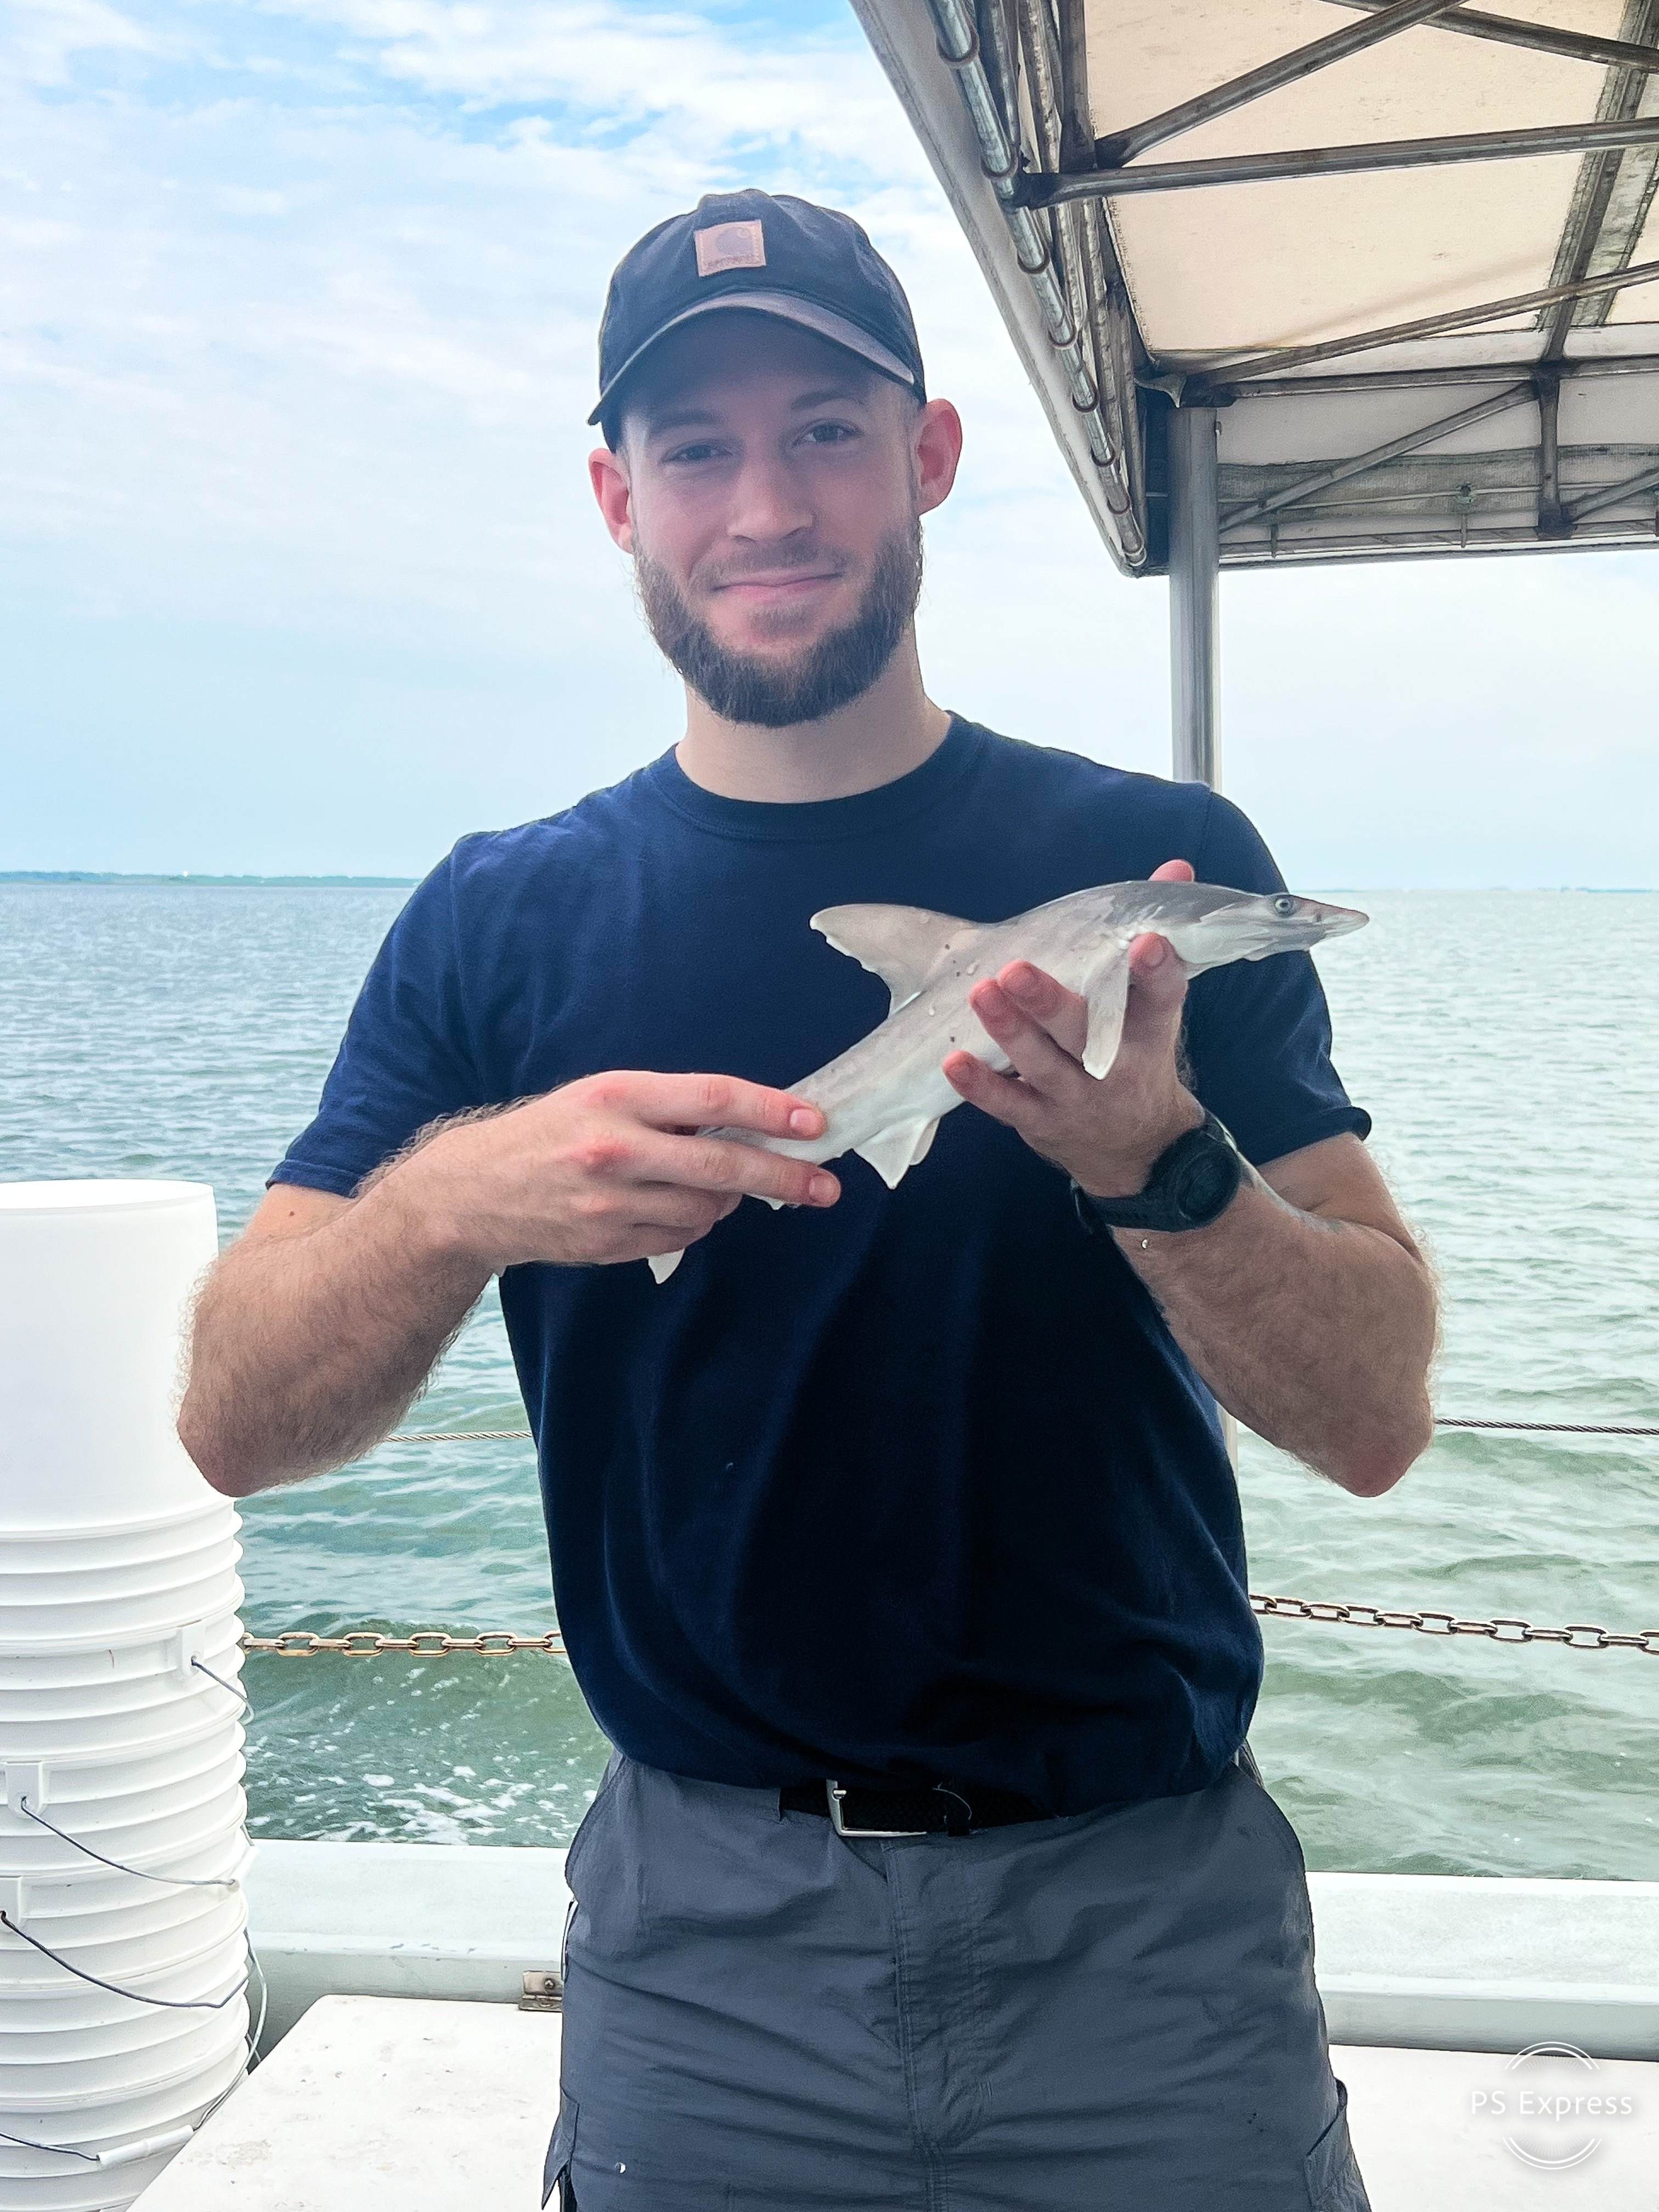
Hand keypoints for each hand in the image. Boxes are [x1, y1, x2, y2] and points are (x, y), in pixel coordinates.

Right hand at [393, 1073, 839, 1271]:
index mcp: (615, 1097)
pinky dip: (690, 1224)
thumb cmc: (549, 1133)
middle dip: (783, 1177)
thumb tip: (746, 1126)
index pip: (711, 1099)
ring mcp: (610, 1204)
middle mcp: (614, 1149)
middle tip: (825, 1187)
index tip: (814, 1123)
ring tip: (709, 1186)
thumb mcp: (600, 1097)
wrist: (471, 1194)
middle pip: (722, 1166)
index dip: (770, 1111)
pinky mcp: (608, 1244)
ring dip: (725, 1201)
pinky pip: (677, 1238)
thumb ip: (666, 1108)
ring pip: (706, 1210)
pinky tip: (669, 1207)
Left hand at [942, 858, 1203, 1197]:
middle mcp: (1116, 1068)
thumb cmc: (1136, 1057)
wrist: (1137, 1149)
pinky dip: (980, 1085)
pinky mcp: (1041, 1122)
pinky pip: (1008, 1105)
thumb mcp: (1154, 1009)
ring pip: (1041, 1065)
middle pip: (1085, 1033)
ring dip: (1009, 1030)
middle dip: (1050, 1002)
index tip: (1147, 941)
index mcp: (1150, 1033)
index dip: (1157, 970)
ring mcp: (1076, 1099)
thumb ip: (1156, 939)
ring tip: (981, 994)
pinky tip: (953, 1061)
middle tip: (1016, 970)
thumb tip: (1175, 868)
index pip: (1161, 998)